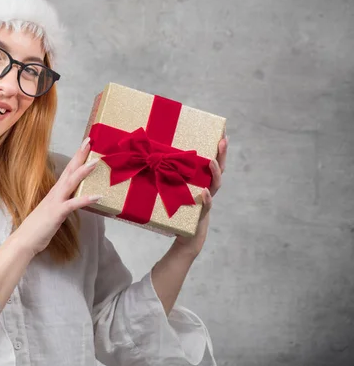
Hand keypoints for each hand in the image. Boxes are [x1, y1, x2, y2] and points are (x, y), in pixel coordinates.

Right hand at [14, 137, 100, 256]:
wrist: (23, 240)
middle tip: (89, 141)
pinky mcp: (57, 213)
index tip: (85, 146)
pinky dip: (85, 199)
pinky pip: (73, 204)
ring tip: (96, 162)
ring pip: (71, 182)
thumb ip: (63, 204)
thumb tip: (73, 201)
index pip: (68, 171)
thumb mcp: (53, 212)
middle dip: (80, 156)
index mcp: (55, 192)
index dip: (76, 158)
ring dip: (83, 171)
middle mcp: (55, 193)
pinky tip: (97, 196)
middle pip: (69, 170)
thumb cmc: (38, 228)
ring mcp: (55, 202)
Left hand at [174, 133, 228, 256]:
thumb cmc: (175, 212)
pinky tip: (205, 192)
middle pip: (219, 170)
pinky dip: (206, 199)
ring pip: (216, 185)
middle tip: (223, 140)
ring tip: (211, 162)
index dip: (218, 149)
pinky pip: (206, 206)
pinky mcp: (201, 215)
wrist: (183, 237)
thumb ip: (163, 177)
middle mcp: (207, 189)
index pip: (212, 162)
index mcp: (200, 182)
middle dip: (222, 154)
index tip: (221, 133)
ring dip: (214, 173)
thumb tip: (147, 156)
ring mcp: (206, 202)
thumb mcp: (169, 190)